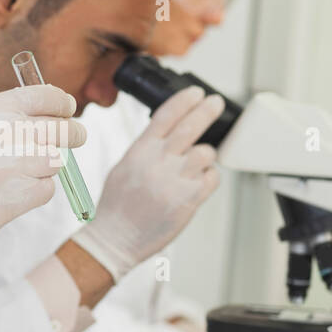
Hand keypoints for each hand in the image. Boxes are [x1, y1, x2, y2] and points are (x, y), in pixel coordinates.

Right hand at [0, 85, 84, 272]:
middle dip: (72, 132)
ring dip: (49, 166)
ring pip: (53, 160)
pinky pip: (44, 191)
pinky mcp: (2, 204)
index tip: (67, 109)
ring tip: (29, 172)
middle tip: (76, 137)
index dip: (60, 102)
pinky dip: (38, 192)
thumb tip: (35, 114)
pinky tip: (18, 194)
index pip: (37, 96)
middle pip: (56, 128)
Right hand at [73, 86, 222, 280]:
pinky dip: (210, 177)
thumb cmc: (117, 207)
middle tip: (215, 103)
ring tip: (198, 162)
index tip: (196, 92)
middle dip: (207, 111)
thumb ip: (146, 149)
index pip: (165, 115)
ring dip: (206, 154)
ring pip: (205, 153)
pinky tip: (199, 182)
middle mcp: (157, 163)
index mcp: (140, 151)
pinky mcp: (188, 200)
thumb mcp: (124, 167)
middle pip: (190, 127)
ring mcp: (174, 181)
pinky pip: (212, 178)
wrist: (115, 239)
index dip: (184, 100)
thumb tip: (166, 134)